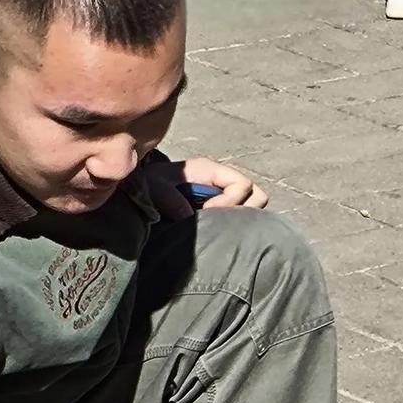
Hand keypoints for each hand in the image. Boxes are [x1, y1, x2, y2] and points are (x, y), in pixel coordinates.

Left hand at [144, 157, 268, 221]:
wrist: (145, 188)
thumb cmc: (151, 183)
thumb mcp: (155, 186)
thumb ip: (170, 198)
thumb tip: (187, 215)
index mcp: (212, 171)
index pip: (242, 184)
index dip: (230, 201)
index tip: (208, 212)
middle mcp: (224, 182)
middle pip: (258, 196)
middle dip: (243, 211)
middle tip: (219, 221)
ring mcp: (226, 196)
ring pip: (254, 208)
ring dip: (240, 219)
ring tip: (218, 227)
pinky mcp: (223, 210)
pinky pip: (242, 218)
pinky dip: (235, 226)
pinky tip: (216, 232)